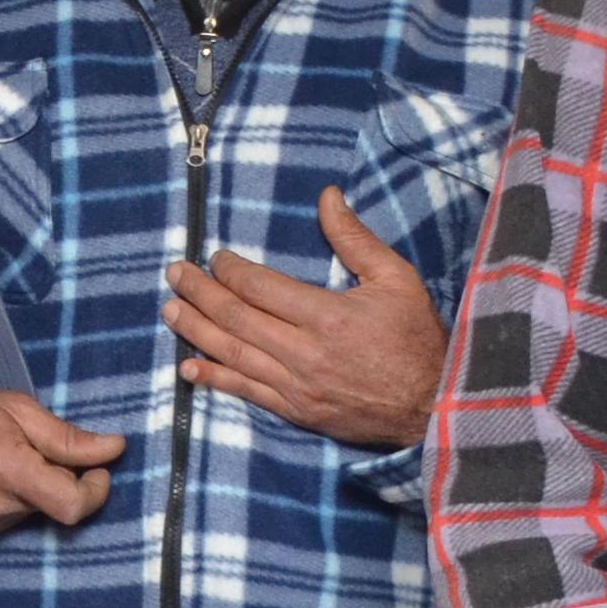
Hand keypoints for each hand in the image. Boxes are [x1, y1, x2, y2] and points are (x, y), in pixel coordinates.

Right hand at [0, 376, 125, 540]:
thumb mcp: (18, 408)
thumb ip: (68, 437)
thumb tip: (115, 449)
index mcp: (9, 473)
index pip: (73, 506)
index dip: (96, 491)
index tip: (97, 468)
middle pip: (57, 506)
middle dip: (62, 478)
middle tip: (39, 447)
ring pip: (36, 512)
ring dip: (37, 488)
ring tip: (7, 455)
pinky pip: (14, 519)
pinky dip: (16, 498)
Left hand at [163, 191, 448, 448]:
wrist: (437, 406)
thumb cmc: (418, 339)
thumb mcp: (397, 279)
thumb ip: (355, 239)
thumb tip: (328, 196)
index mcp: (327, 315)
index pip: (260, 287)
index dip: (230, 270)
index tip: (215, 257)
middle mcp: (304, 352)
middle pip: (236, 318)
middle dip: (200, 293)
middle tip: (174, 274)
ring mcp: (297, 386)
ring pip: (233, 355)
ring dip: (196, 331)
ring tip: (170, 310)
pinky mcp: (297, 411)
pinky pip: (246, 392)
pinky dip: (214, 379)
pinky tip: (188, 367)